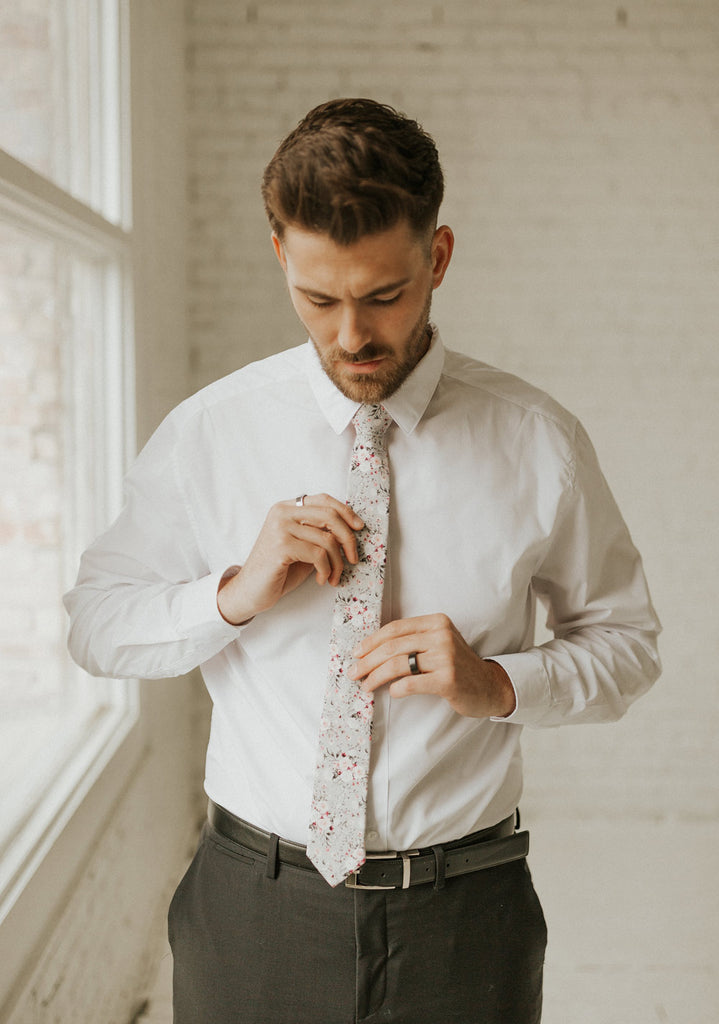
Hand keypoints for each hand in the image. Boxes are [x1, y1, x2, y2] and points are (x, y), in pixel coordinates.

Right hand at [217, 493, 363, 624]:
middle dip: (348, 539)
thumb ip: (319, 533)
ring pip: (327, 539)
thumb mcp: (303, 545)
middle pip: (330, 517)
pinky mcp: (281, 546)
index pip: (324, 500)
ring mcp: (280, 528)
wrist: (250, 591)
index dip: (346, 512)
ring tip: (333, 576)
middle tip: (353, 558)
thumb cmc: (279, 570)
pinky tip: (322, 579)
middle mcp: (282, 513)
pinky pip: (318, 554)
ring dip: (337, 563)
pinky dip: (326, 570)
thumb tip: (351, 529)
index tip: (359, 528)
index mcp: (287, 508)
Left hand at [350, 613, 516, 718]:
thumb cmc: (456, 665)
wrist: (489, 686)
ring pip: (398, 664)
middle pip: (393, 646)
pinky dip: (397, 688)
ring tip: (365, 686)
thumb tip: (371, 650)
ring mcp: (446, 657)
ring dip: (376, 677)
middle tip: (353, 672)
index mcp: (436, 622)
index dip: (371, 641)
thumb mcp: (438, 643)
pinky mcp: (448, 680)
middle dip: (368, 660)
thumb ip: (412, 640)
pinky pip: (411, 683)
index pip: (395, 628)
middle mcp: (441, 635)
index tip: (356, 653)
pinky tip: (392, 692)